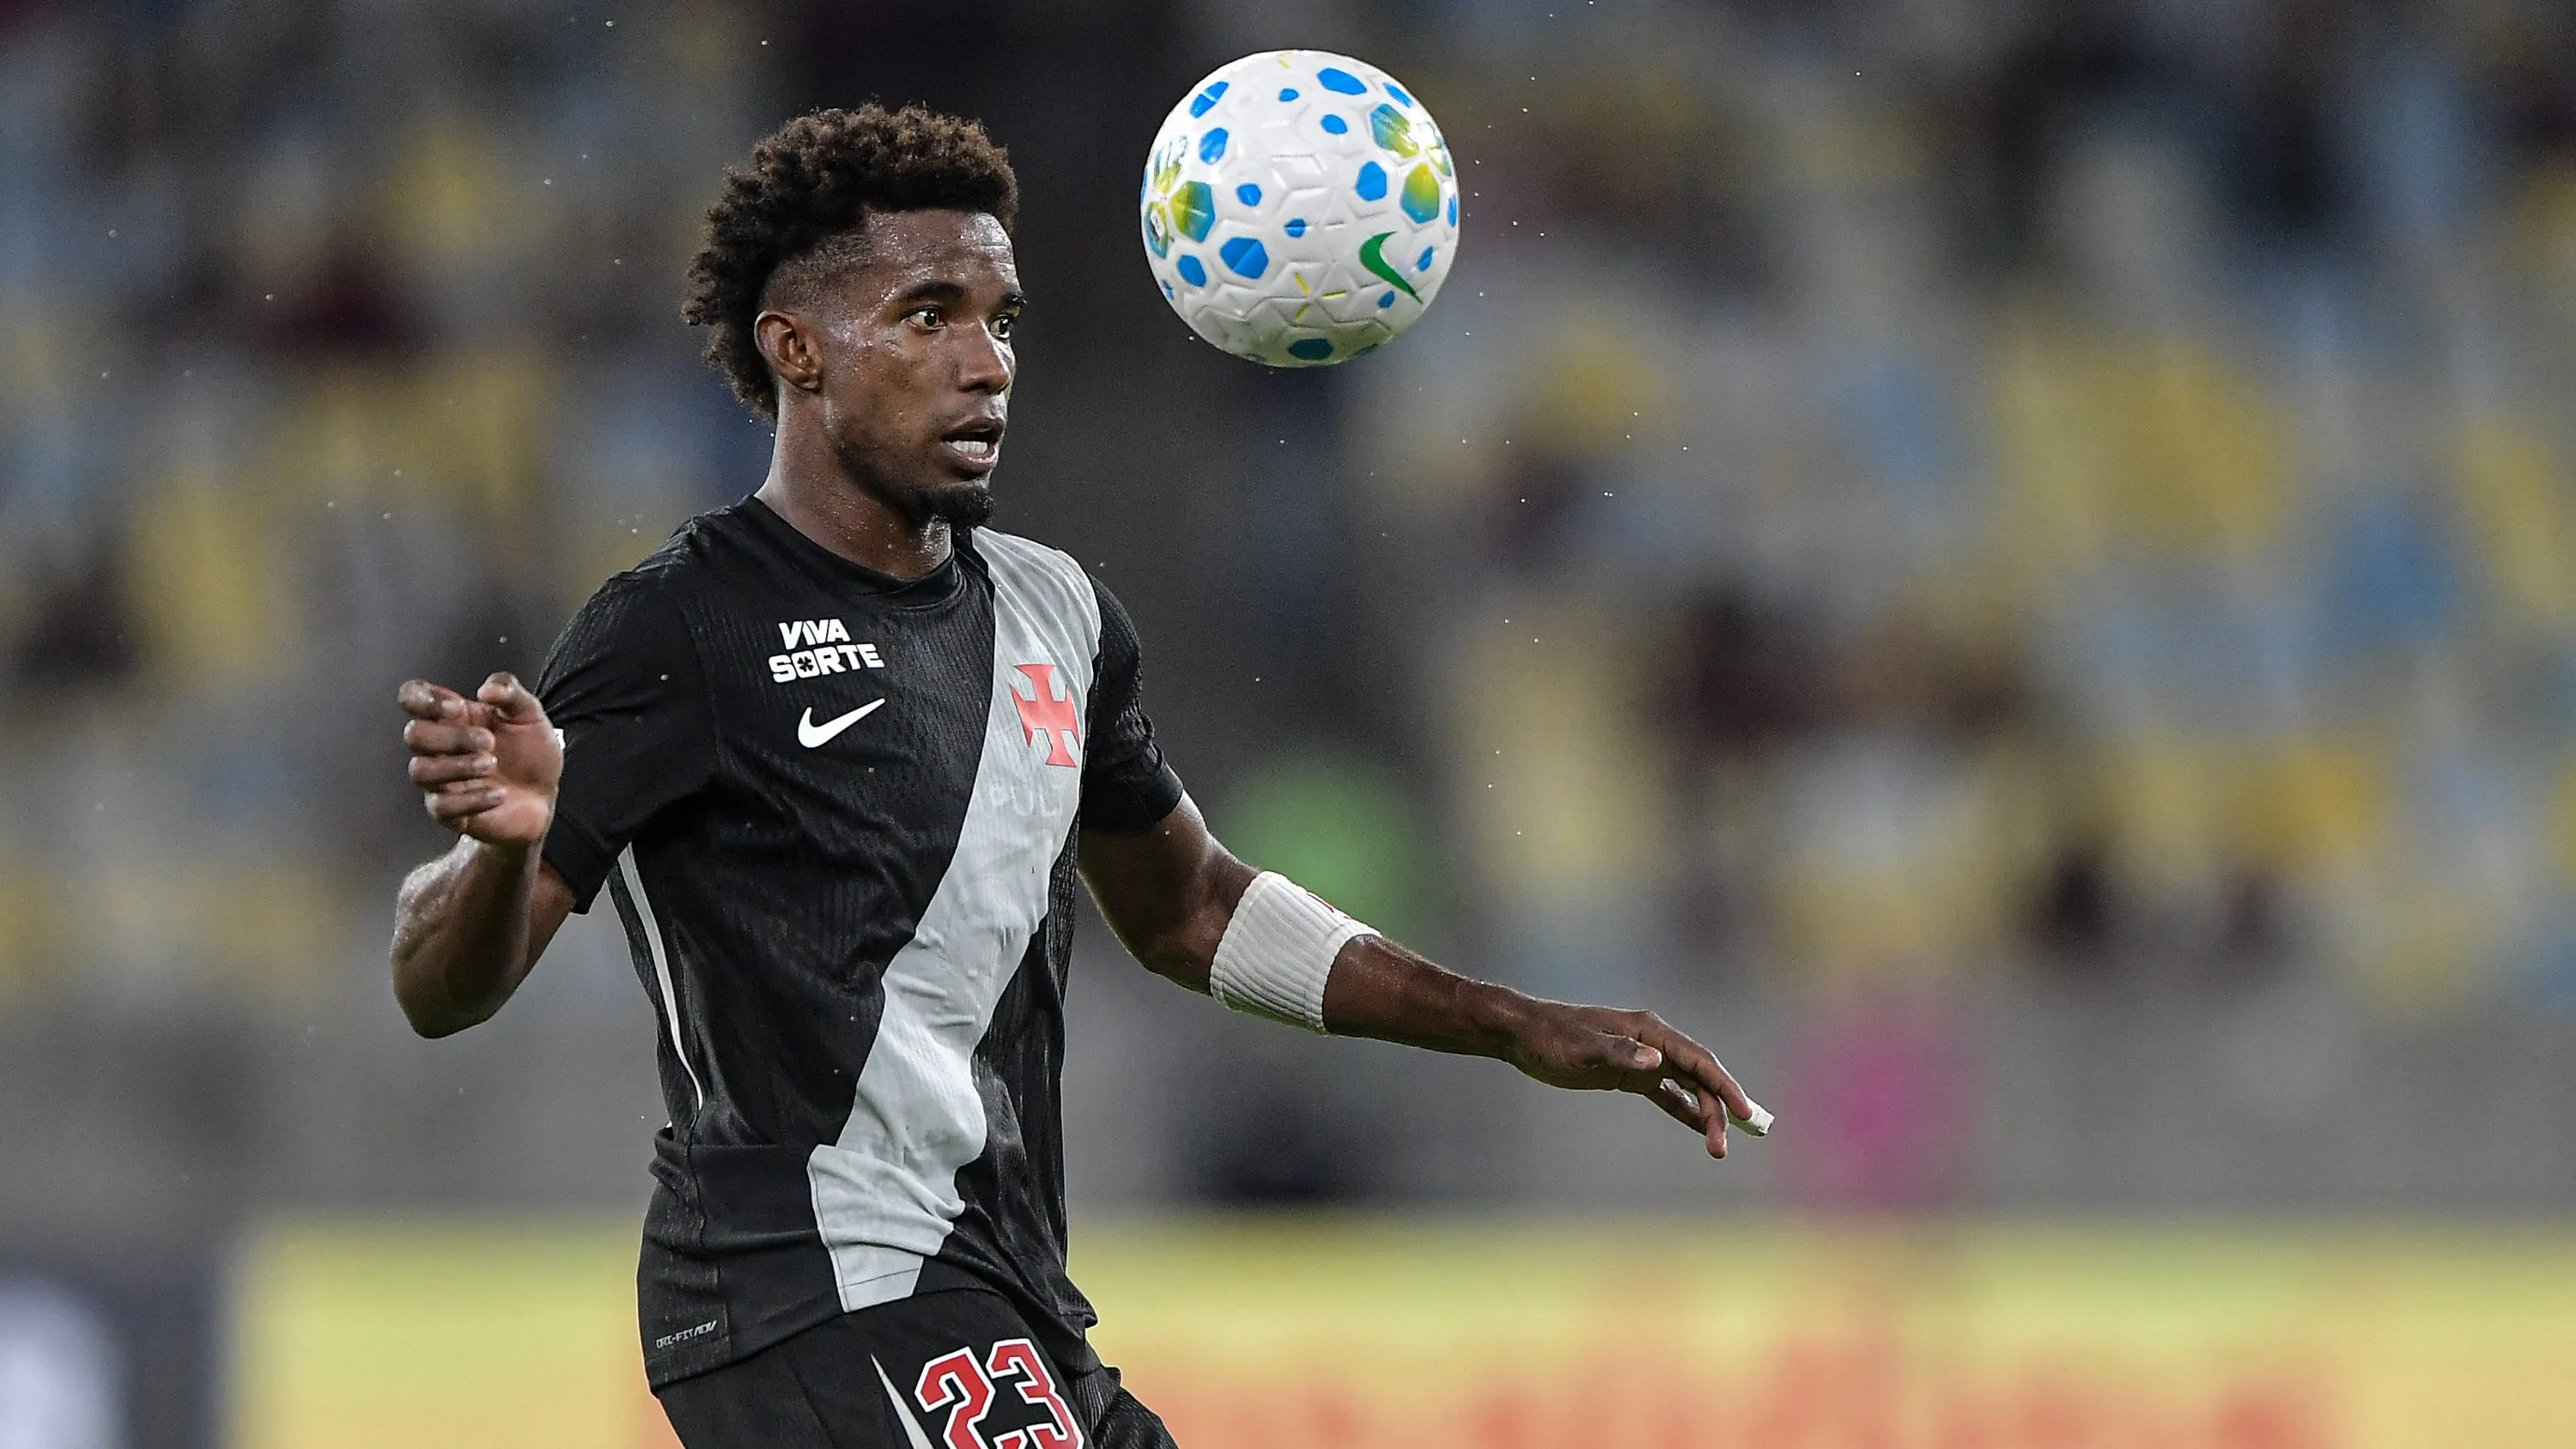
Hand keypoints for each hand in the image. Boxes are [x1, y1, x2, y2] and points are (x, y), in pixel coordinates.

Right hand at [398, 673, 561, 845]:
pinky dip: (471, 799)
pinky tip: (498, 794)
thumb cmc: (531, 752)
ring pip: (420, 771)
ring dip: (458, 767)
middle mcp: (440, 747)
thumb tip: (487, 689)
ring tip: (492, 765)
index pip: (412, 698)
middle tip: (489, 741)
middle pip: (413, 735)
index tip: (457, 707)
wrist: (545, 795)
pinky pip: (440, 806)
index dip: (422, 699)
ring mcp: (441, 780)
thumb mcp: (530, 714)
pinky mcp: (449, 811)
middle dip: (451, 737)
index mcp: (453, 717)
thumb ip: (510, 692)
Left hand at [1497, 1000, 1766, 1158]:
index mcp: (1650, 1031)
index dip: (1726, 1087)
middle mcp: (1654, 1043)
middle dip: (1717, 1112)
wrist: (1524, 1035)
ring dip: (1704, 1115)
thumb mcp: (1582, 1047)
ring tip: (1717, 1150)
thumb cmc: (1551, 1037)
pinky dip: (1685, 1111)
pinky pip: (1667, 1095)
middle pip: (1699, 1079)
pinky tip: (1700, 1130)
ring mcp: (1643, 1059)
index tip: (1745, 1114)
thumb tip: (1657, 1061)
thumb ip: (1620, 1052)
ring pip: (1688, 1088)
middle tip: (1721, 1150)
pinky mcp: (1629, 1075)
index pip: (1700, 1061)